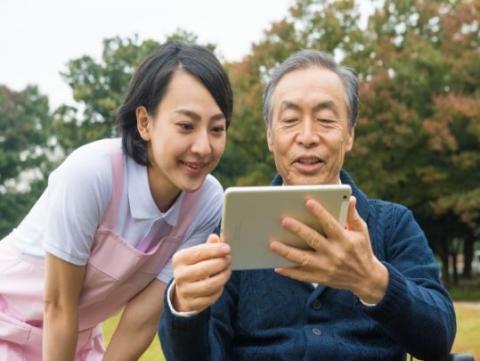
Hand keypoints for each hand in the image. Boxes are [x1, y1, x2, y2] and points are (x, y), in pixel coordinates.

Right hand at [171, 234, 231, 312]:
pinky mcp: (193, 304)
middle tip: (229, 258)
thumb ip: (208, 246)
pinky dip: (220, 289)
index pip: (198, 253)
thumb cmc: (194, 267)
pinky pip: (212, 296)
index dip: (214, 250)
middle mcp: (180, 275)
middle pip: (205, 269)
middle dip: (221, 263)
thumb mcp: (197, 254)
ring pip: (210, 285)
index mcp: (179, 259)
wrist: (184, 290)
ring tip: (228, 269)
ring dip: (223, 276)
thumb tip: (216, 237)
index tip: (227, 248)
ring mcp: (185, 291)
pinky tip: (221, 282)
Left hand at [269, 196, 387, 303]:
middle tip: (283, 220)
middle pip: (313, 240)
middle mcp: (335, 254)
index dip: (319, 212)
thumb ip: (353, 215)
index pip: (330, 224)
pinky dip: (289, 272)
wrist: (367, 279)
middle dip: (298, 230)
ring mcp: (327, 268)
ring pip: (303, 259)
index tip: (307, 201)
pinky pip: (302, 276)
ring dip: (287, 252)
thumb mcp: (361, 232)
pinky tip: (277, 267)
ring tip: (272, 244)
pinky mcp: (321, 278)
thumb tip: (351, 198)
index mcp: (344, 240)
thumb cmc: (361, 250)